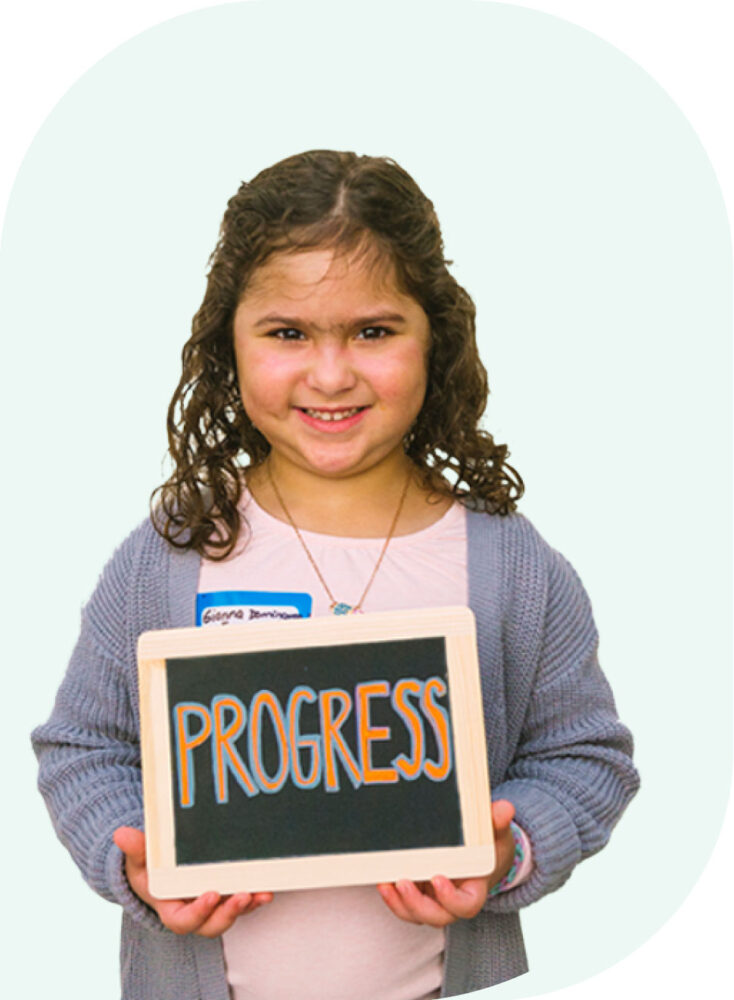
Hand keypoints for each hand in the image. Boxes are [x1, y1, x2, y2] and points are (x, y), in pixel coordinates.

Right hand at [113, 827, 272, 936]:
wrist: (160, 868)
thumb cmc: (147, 867)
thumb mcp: (139, 859)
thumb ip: (135, 848)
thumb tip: (121, 834)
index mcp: (171, 908)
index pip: (183, 921)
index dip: (198, 912)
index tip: (211, 894)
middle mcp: (194, 911)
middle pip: (212, 924)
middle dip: (228, 913)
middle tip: (243, 896)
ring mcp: (213, 905)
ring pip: (230, 914)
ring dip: (247, 906)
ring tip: (261, 894)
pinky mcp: (226, 895)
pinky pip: (242, 901)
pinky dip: (254, 898)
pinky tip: (266, 889)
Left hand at [377, 799, 517, 926]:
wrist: (480, 854)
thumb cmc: (489, 845)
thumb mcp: (496, 832)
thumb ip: (498, 822)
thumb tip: (504, 809)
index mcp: (474, 890)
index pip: (466, 905)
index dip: (451, 898)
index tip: (438, 878)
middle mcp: (453, 901)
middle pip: (438, 916)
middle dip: (418, 904)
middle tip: (403, 882)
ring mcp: (434, 900)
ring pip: (418, 915)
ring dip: (401, 904)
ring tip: (387, 883)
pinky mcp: (420, 893)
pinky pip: (406, 906)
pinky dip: (393, 899)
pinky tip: (382, 882)